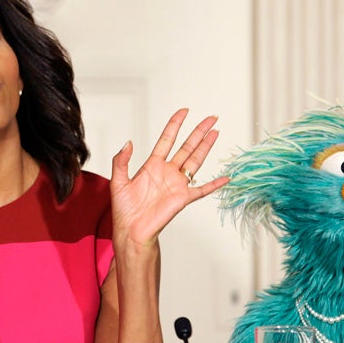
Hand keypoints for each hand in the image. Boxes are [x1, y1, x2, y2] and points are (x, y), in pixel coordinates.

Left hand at [110, 108, 227, 251]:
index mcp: (152, 165)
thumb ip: (121, 160)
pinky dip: (214, 184)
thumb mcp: (118, 180)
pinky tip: (226, 177)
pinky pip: (202, 190)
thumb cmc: (124, 209)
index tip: (184, 111)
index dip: (175, 125)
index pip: (166, 140)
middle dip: (198, 132)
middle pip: (187, 147)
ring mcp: (177, 184)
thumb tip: (128, 142)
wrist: (131, 230)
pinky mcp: (183, 198)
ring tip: (216, 132)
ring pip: (195, 161)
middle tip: (211, 118)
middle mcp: (167, 172)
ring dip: (206, 147)